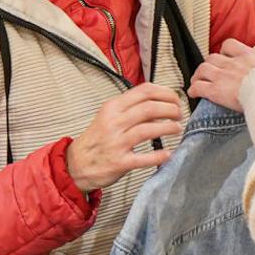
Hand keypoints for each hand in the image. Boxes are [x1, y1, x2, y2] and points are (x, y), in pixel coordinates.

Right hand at [66, 84, 182, 192]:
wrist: (75, 163)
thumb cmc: (97, 139)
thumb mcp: (109, 116)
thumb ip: (131, 108)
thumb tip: (160, 104)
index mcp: (113, 107)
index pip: (144, 91)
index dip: (165, 93)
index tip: (176, 99)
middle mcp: (114, 122)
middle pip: (149, 108)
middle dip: (170, 109)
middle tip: (179, 114)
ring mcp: (116, 142)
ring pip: (148, 129)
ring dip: (168, 128)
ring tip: (177, 128)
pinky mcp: (119, 162)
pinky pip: (143, 158)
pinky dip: (159, 155)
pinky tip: (168, 153)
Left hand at [187, 39, 254, 112]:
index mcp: (249, 56)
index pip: (229, 44)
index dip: (225, 51)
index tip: (225, 57)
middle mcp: (233, 63)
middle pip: (212, 57)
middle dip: (209, 64)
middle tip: (209, 72)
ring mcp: (223, 76)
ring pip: (202, 69)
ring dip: (198, 75)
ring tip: (197, 81)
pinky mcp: (216, 91)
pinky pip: (198, 87)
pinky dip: (194, 90)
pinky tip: (193, 94)